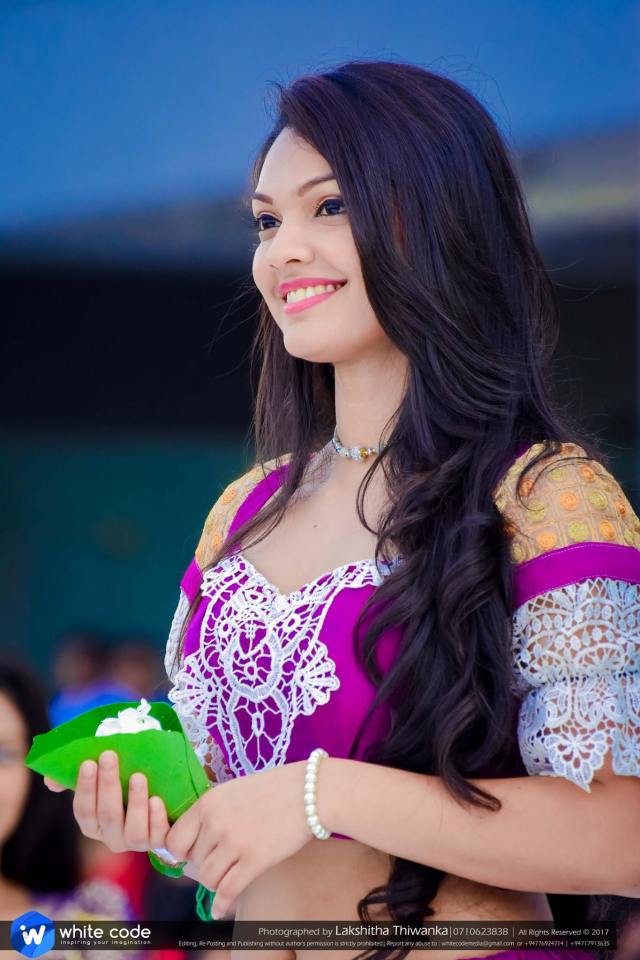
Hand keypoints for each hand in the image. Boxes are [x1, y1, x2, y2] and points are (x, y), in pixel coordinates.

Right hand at [44, 749, 170, 853]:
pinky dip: (156, 819)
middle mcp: (112, 837)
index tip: (89, 762)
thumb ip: (75, 778)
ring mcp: (136, 841)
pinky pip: (158, 836)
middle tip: (109, 756)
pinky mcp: (160, 840)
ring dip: (135, 802)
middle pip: (107, 816)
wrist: (166, 790)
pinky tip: (157, 800)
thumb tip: (50, 781)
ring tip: (137, 777)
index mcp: (94, 824)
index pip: (83, 810)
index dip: (85, 788)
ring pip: (132, 831)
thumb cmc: (126, 779)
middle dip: (107, 785)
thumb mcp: (102, 775)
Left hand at [164, 760, 313, 918]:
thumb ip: (210, 813)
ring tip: (227, 876)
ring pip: (208, 879)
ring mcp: (235, 842)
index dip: (181, 852)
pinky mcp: (255, 860)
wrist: (308, 791)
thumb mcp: (231, 791)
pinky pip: (228, 890)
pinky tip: (219, 910)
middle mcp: (216, 823)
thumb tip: (192, 841)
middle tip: (219, 862)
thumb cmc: (271, 790)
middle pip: (193, 862)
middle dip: (204, 865)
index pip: (174, 841)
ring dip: (215, 882)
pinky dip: (221, 904)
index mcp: (207, 803)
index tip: (192, 854)